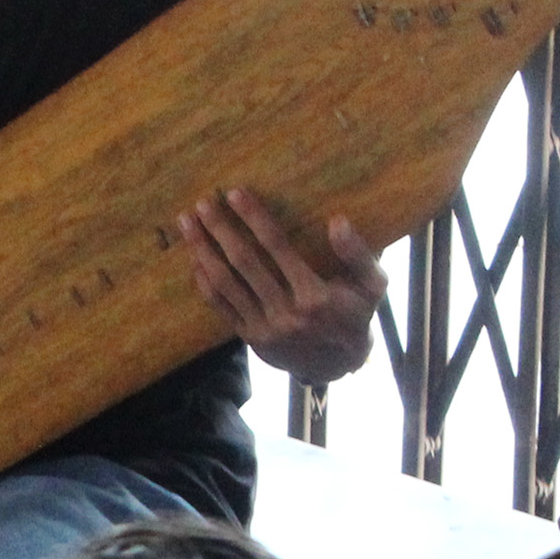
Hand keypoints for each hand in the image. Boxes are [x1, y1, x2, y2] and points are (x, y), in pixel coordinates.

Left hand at [182, 188, 385, 384]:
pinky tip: (194, 258)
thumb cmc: (357, 314)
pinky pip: (221, 307)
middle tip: (202, 203)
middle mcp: (286, 312)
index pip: (278, 246)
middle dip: (220, 229)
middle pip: (244, 262)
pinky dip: (204, 282)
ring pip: (225, 284)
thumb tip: (337, 222)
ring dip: (202, 251)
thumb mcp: (372, 285)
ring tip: (186, 224)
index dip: (254, 218)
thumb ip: (358, 254)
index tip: (235, 193)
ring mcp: (265, 327)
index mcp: (315, 295)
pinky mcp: (250, 338)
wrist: (339, 365)